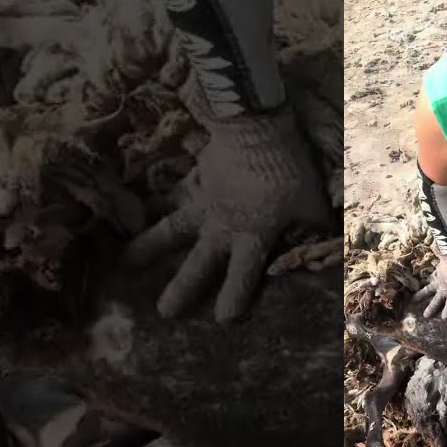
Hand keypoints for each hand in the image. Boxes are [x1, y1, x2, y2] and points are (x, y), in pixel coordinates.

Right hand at [123, 106, 328, 321]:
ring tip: (124, 263)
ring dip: (148, 248)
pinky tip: (139, 213)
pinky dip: (155, 206)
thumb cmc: (286, 167)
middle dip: (181, 288)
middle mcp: (222, 227)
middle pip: (199, 263)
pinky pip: (172, 197)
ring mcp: (203, 204)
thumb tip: (323, 236)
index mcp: (252, 235)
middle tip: (164, 312)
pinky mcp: (194, 181)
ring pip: (171, 231)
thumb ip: (314, 222)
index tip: (222, 320)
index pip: (242, 275)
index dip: (233, 297)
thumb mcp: (310, 200)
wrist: (254, 126)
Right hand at [414, 252, 446, 318]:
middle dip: (431, 308)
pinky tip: (418, 283)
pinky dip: (424, 281)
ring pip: (427, 290)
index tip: (444, 318)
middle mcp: (443, 289)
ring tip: (413, 300)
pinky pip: (428, 278)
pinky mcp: (435, 273)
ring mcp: (438, 281)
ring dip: (420, 295)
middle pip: (436, 300)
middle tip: (425, 316)